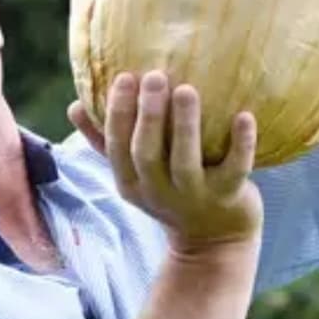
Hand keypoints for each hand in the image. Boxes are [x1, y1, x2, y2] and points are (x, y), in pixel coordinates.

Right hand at [68, 71, 262, 255]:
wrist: (213, 241)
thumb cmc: (169, 193)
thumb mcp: (133, 175)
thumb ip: (104, 142)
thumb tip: (74, 106)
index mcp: (131, 184)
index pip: (117, 147)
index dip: (118, 113)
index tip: (125, 77)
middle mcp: (159, 192)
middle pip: (146, 153)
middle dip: (148, 115)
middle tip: (154, 76)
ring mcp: (194, 196)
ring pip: (185, 161)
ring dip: (185, 125)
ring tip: (187, 89)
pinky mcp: (228, 196)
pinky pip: (236, 169)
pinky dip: (241, 143)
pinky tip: (244, 116)